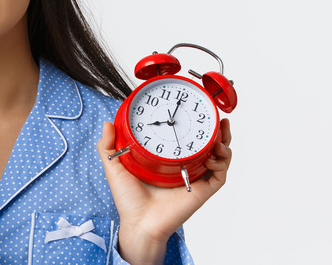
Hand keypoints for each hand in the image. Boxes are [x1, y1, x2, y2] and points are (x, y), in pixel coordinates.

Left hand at [97, 119, 231, 263]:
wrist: (139, 222)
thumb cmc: (128, 199)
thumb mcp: (115, 167)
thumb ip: (108, 146)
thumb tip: (108, 123)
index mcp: (166, 159)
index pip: (184, 137)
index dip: (192, 124)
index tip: (192, 109)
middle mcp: (183, 167)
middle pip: (207, 145)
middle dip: (217, 131)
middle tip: (218, 119)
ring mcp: (194, 178)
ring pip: (219, 157)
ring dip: (223, 143)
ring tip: (220, 134)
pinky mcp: (201, 190)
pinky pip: (219, 176)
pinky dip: (221, 163)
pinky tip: (212, 157)